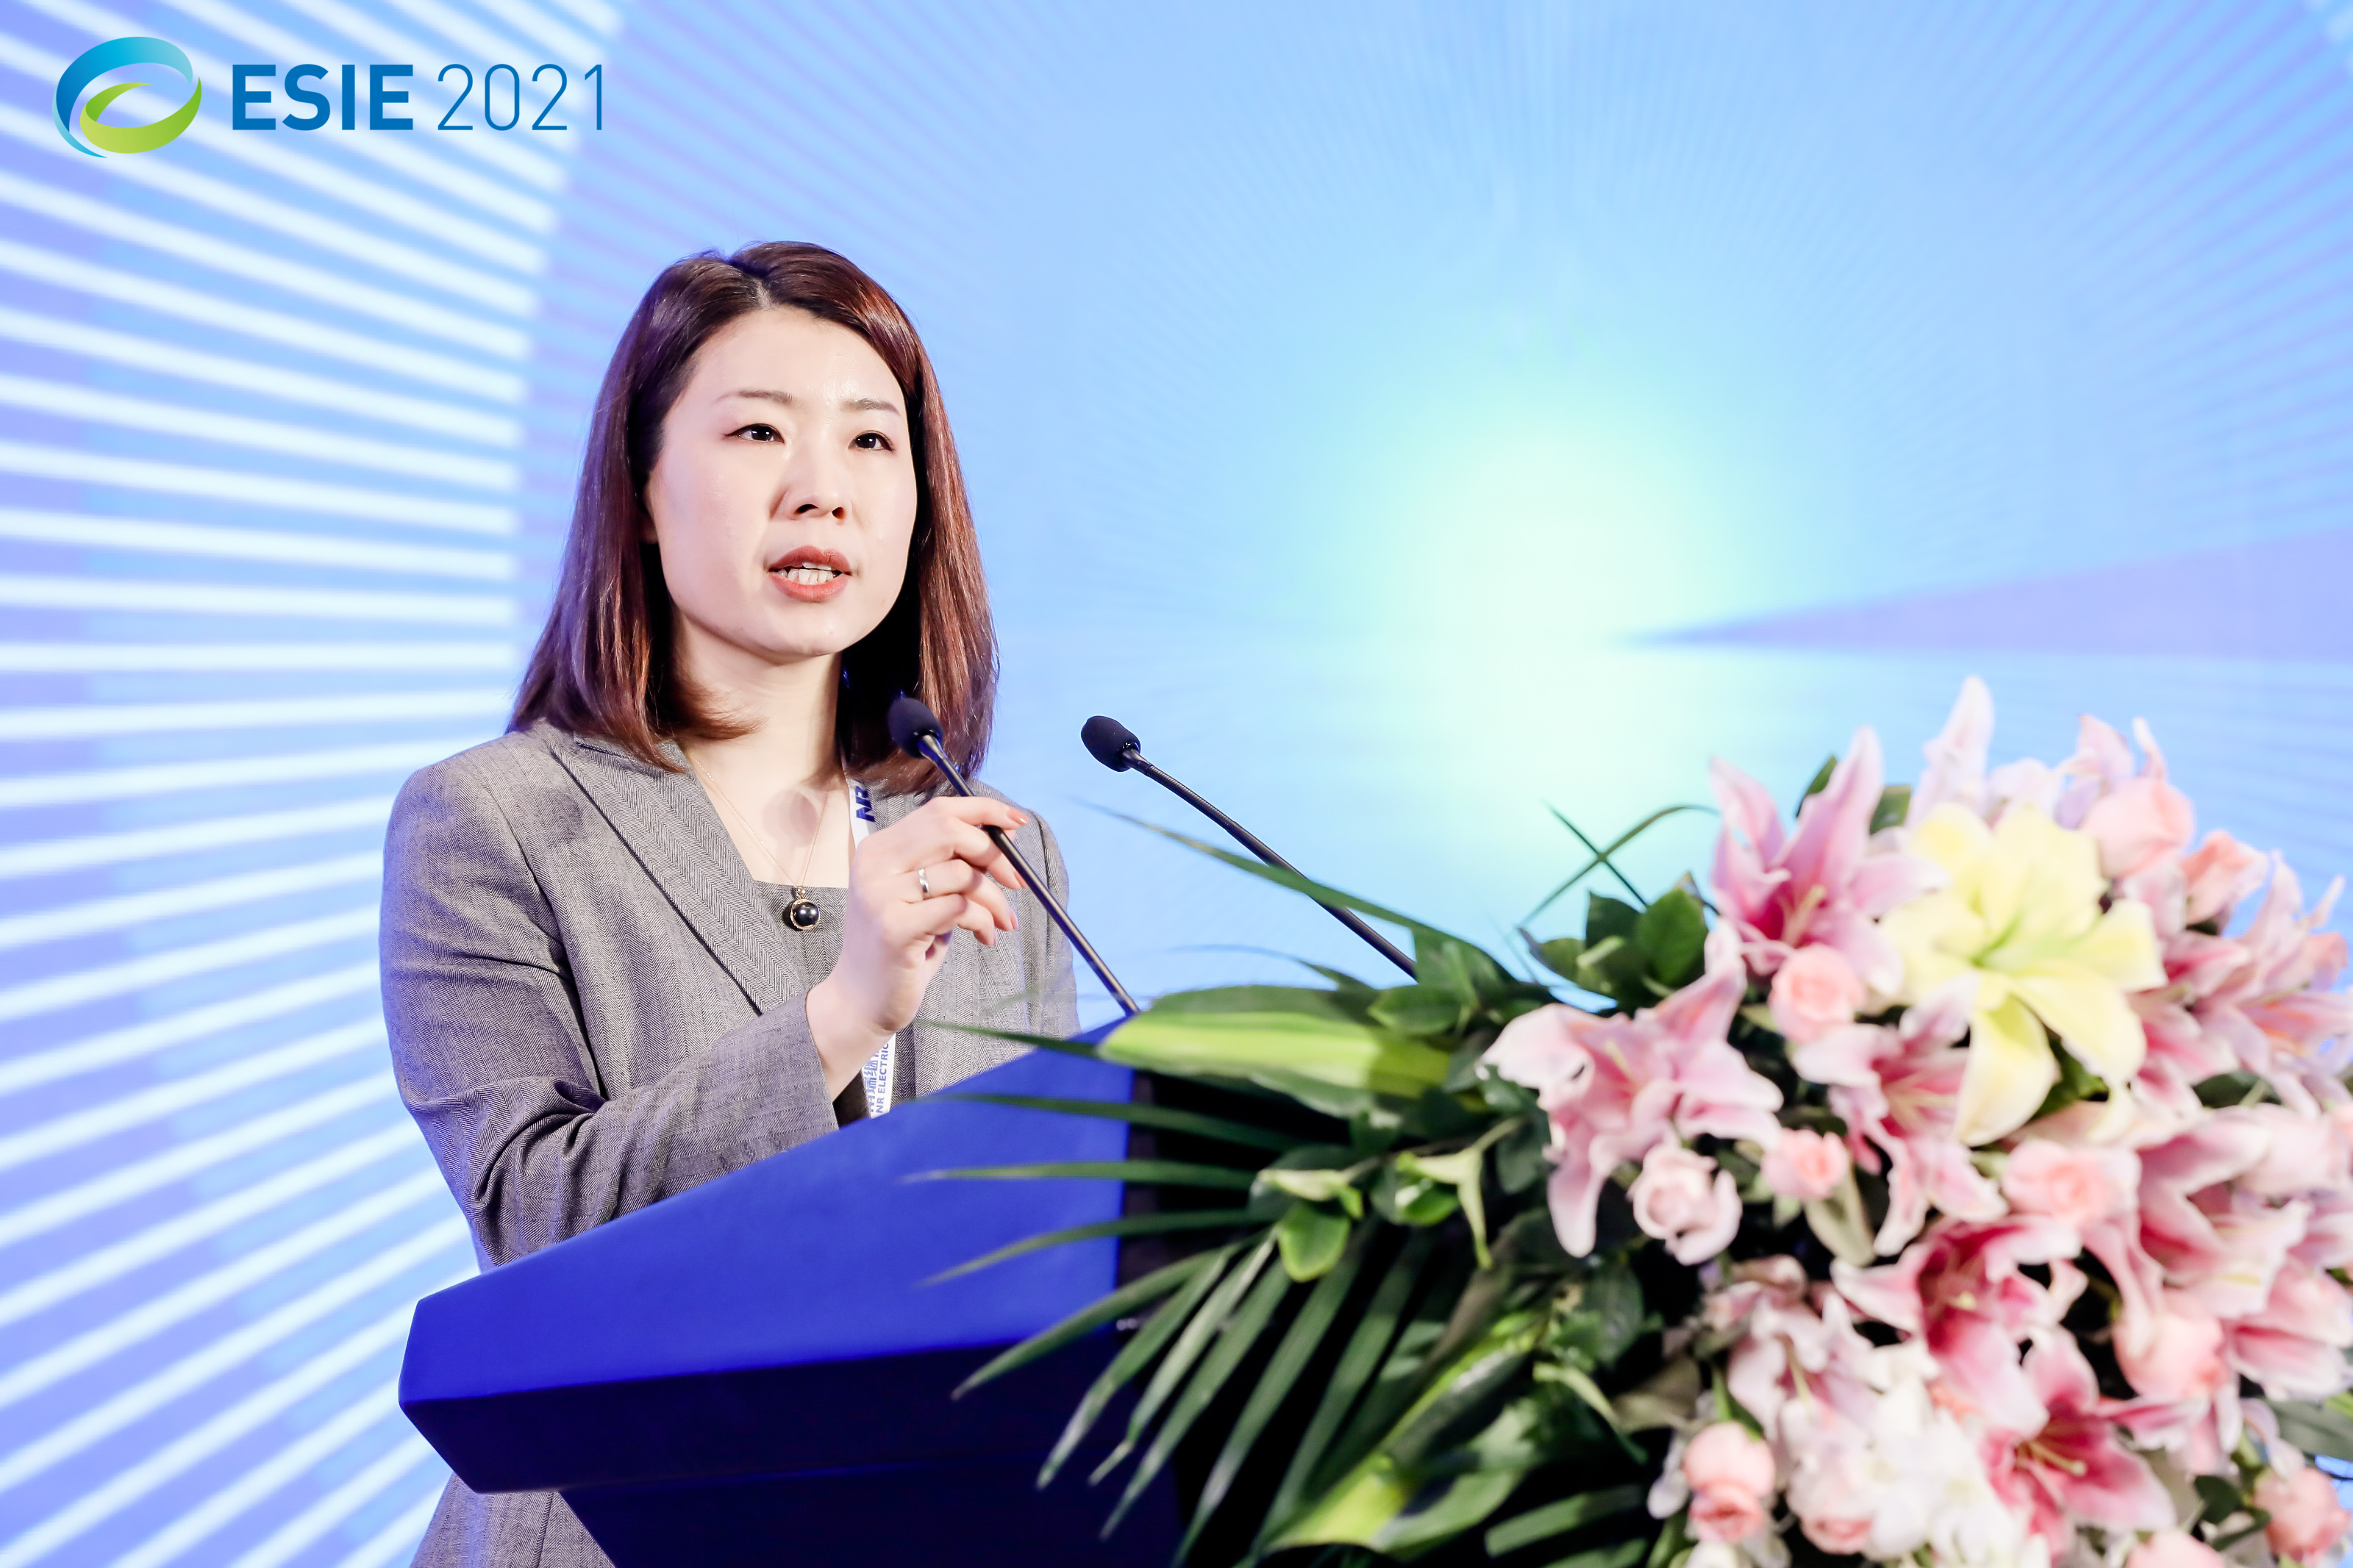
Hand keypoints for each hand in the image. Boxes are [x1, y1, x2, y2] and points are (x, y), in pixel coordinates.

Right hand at [805, 795, 1025, 1094]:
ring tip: (1000, 922)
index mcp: (879, 849)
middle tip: (1017, 882)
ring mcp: (880, 894)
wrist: (861, 1000)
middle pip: (951, 831)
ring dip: (995, 900)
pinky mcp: (894, 927)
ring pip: (962, 874)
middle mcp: (874, 864)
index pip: (939, 811)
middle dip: (996, 855)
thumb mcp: (923, 896)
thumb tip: (1002, 835)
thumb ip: (950, 864)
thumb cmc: (902, 947)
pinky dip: (982, 920)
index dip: (984, 811)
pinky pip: (959, 908)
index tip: (1019, 823)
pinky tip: (984, 937)